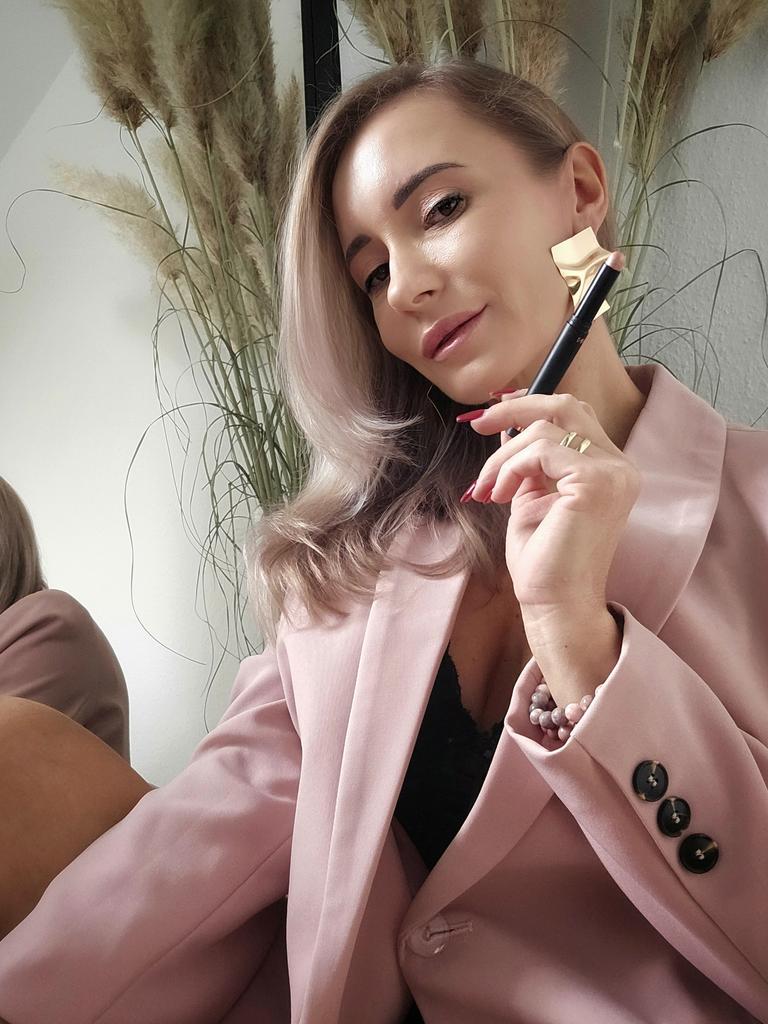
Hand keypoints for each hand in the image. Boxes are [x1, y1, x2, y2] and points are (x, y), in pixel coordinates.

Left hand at [462, 390, 640, 625]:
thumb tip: (505, 426)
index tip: (493, 413)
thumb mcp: (532, 497)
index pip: (574, 415)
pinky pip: (540, 450)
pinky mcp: (596, 482)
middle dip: (516, 408)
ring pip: (544, 430)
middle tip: (477, 422)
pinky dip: (511, 467)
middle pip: (566, 406)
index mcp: (610, 468)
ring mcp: (613, 473)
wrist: (555, 604)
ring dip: (503, 457)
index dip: (533, 405)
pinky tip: (501, 495)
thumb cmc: (544, 561)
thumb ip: (529, 461)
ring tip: (488, 489)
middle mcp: (620, 466)